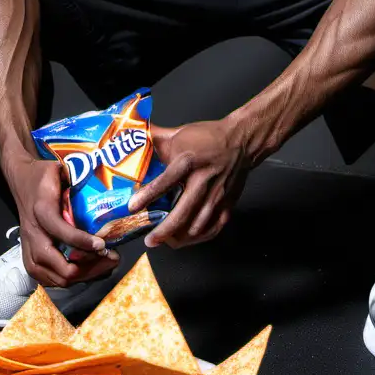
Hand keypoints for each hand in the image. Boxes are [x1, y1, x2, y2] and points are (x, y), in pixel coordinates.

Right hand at [4, 155, 118, 287]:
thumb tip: (105, 186)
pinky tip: (89, 270)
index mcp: (41, 210)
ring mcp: (29, 250)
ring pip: (57, 278)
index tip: (103, 245)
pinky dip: (71, 279)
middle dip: (90, 267)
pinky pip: (50, 280)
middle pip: (60, 266)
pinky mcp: (29, 259)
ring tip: (104, 265)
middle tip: (111, 259)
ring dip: (84, 276)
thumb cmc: (43, 176)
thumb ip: (79, 177)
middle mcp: (33, 235)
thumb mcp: (60, 170)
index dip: (83, 242)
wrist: (21, 181)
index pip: (61, 232)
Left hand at [127, 120, 250, 248]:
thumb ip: (156, 138)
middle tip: (150, 240)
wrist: (242, 141)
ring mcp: (217, 195)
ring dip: (180, 237)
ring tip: (165, 241)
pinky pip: (213, 228)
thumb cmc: (209, 137)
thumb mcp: (180, 133)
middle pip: (183, 212)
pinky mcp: (228, 204)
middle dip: (164, 230)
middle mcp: (204, 181)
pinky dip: (199, 238)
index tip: (133, 207)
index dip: (148, 195)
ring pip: (198, 225)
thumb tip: (133, 136)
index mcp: (189, 161)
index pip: (166, 181)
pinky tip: (187, 238)